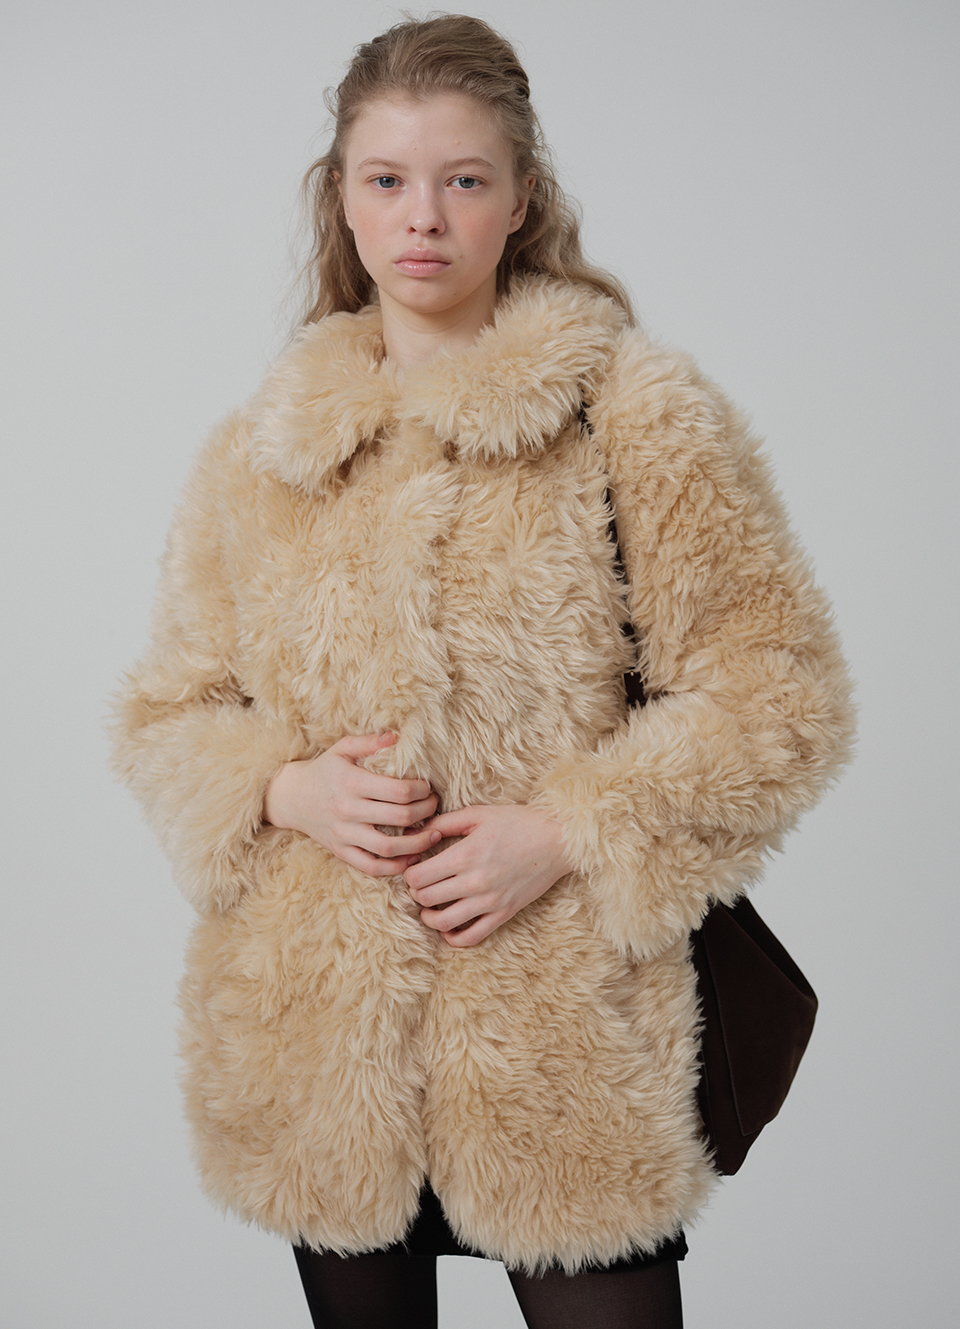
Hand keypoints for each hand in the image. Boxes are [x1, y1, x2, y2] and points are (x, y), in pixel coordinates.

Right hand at [262, 732, 439, 875]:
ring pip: (389, 848)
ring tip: (433, 835)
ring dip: (418, 844)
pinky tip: (411, 858)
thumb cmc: (323, 770)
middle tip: (435, 807)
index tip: (428, 788)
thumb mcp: (342, 748)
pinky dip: (394, 868)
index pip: (399, 791)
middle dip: (426, 812)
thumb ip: (370, 742)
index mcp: (352, 783)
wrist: (289, 797)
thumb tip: (398, 737)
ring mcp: (344, 834)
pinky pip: (371, 866)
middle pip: (400, 817)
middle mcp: (348, 810)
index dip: (421, 791)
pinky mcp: (341, 851)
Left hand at [403, 804, 573, 947]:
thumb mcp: (478, 814)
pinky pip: (471, 937)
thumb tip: (417, 833)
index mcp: (464, 855)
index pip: (417, 877)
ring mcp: (490, 901)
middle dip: (416, 891)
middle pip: (424, 898)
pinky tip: (448, 927)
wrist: (558, 840)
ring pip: (442, 922)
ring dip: (428, 916)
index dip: (409, 873)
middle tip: (421, 883)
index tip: (415, 866)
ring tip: (430, 906)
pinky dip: (453, 938)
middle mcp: (474, 882)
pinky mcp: (504, 914)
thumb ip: (444, 823)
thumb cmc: (519, 822)